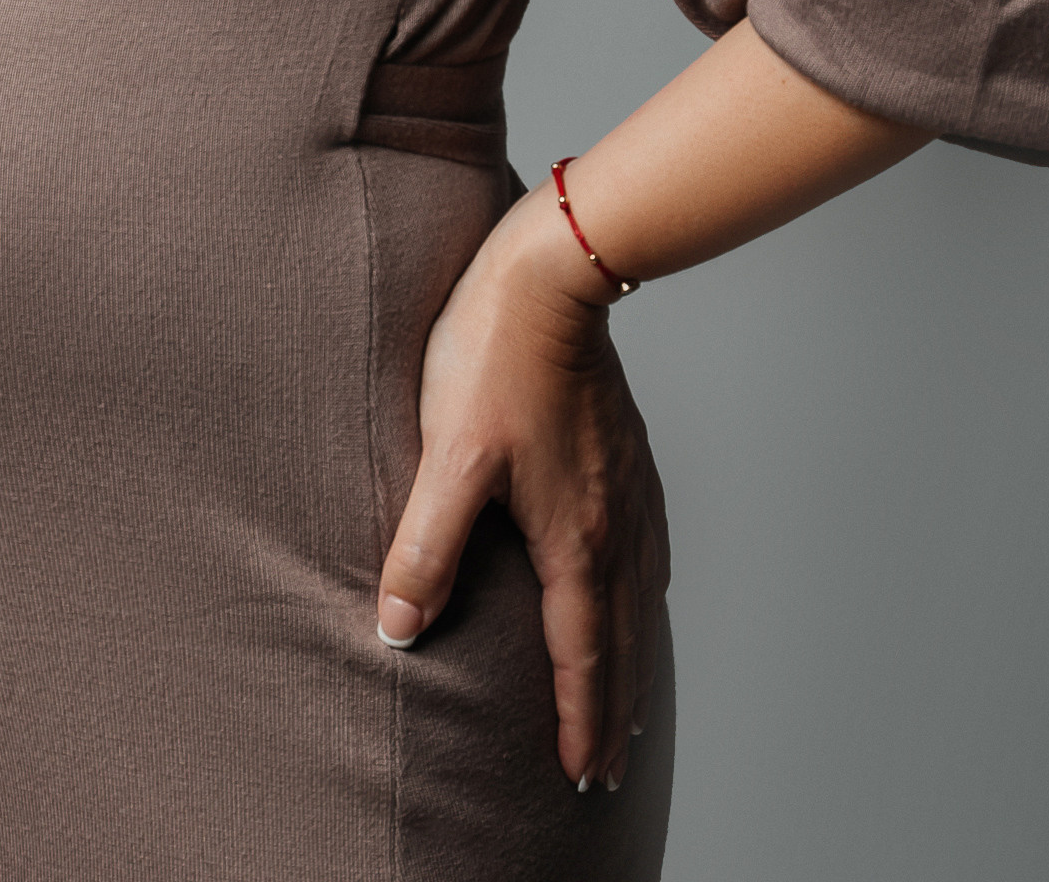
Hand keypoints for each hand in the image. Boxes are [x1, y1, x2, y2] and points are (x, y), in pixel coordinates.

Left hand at [375, 184, 669, 793]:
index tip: (585, 775)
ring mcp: (629, 485)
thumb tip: (398, 630)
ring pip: (640, 595)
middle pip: (622, 640)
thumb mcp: (447, 456)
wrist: (552, 273)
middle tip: (610, 766)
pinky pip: (649, 546)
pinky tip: (639, 585)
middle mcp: (613, 522)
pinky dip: (645, 592)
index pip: (581, 655)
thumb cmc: (492, 358)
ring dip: (634, 657)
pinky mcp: (628, 451)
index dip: (581, 720)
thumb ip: (425, 547)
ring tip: (628, 698)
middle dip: (615, 710)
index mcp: (573, 536)